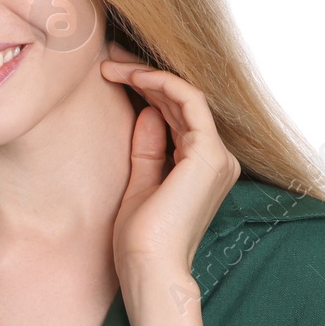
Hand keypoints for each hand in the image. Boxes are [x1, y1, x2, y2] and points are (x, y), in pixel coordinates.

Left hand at [99, 41, 240, 278]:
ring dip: (146, 74)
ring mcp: (216, 157)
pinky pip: (188, 101)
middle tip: (108, 56)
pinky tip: (132, 75)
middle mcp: (216, 160)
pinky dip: (160, 83)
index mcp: (202, 167)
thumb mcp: (140, 183)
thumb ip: (148, 148)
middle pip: (181, 101)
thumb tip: (149, 112)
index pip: (177, 114)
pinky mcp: (208, 155)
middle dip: (143, 74)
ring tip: (110, 64)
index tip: (112, 73)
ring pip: (184, 95)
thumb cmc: (141, 240)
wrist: (148, 268)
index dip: (147, 88)